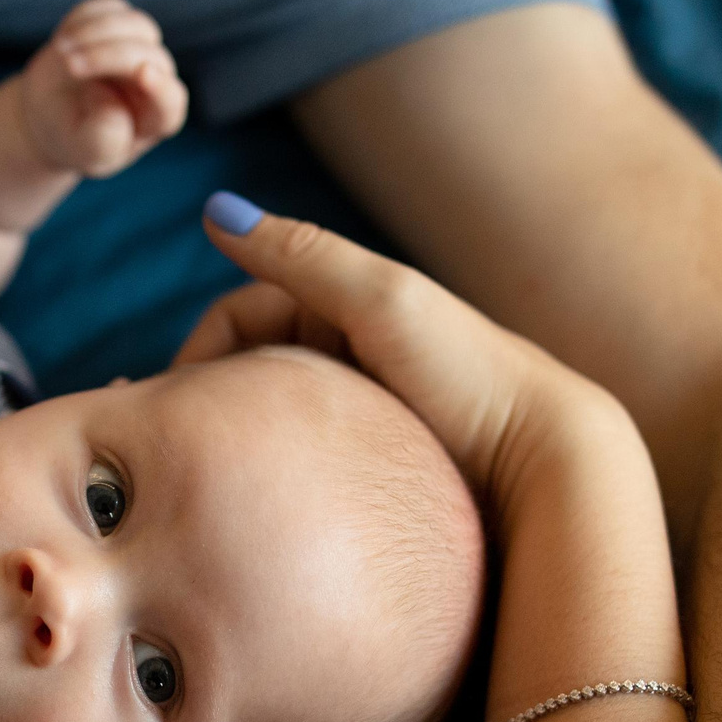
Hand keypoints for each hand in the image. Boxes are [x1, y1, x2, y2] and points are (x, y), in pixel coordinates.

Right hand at [18, 0, 188, 177]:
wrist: (50, 115)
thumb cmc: (74, 140)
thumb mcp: (84, 151)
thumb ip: (102, 140)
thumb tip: (112, 107)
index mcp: (157, 119)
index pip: (171, 101)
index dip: (160, 86)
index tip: (141, 72)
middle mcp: (157, 80)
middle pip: (149, 56)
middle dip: (108, 56)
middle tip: (68, 65)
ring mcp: (141, 48)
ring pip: (136, 24)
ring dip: (97, 31)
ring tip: (60, 50)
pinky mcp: (120, 23)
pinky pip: (110, 8)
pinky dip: (84, 20)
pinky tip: (63, 42)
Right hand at [185, 195, 616, 502]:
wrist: (550, 466)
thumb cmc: (472, 373)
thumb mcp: (385, 301)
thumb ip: (302, 254)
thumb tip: (215, 209)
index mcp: (346, 306)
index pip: (237, 318)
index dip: (199, 354)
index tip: (172, 410)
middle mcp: (349, 354)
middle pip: (249, 372)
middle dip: (212, 404)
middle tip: (178, 458)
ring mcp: (360, 412)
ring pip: (272, 424)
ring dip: (241, 445)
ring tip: (212, 487)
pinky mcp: (372, 466)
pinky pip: (301, 468)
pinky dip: (275, 479)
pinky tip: (262, 511)